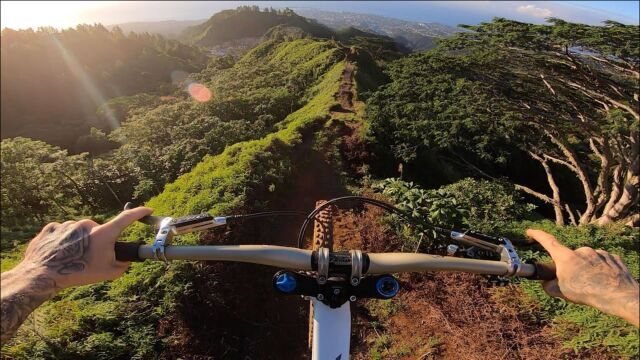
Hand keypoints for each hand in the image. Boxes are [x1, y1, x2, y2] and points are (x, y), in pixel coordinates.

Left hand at [1, 207, 152, 343]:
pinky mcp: (52, 227)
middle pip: (98, 231)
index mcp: (103, 234)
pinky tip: (58, 253)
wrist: (42, 275)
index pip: (126, 219)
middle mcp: (87, 225)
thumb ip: (123, 264)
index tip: (147, 209)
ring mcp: (68, 224)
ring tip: (70, 258)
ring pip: (79, 232)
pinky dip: (63, 241)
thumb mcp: (108, 273)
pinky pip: (62, 231)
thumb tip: (126, 260)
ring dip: (78, 242)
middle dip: (97, 242)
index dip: (139, 213)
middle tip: (90, 258)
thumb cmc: (78, 274)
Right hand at [527, 229, 638, 326]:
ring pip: (587, 259)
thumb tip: (546, 283)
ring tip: (593, 284)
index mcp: (566, 257)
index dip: (537, 235)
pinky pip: (602, 261)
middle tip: (574, 282)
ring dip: (586, 269)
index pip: (548, 241)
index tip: (530, 231)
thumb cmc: (587, 293)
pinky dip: (600, 269)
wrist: (617, 295)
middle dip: (570, 267)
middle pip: (570, 257)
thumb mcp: (561, 292)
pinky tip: (604, 281)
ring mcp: (598, 252)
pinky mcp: (612, 257)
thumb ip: (549, 285)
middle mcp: (581, 250)